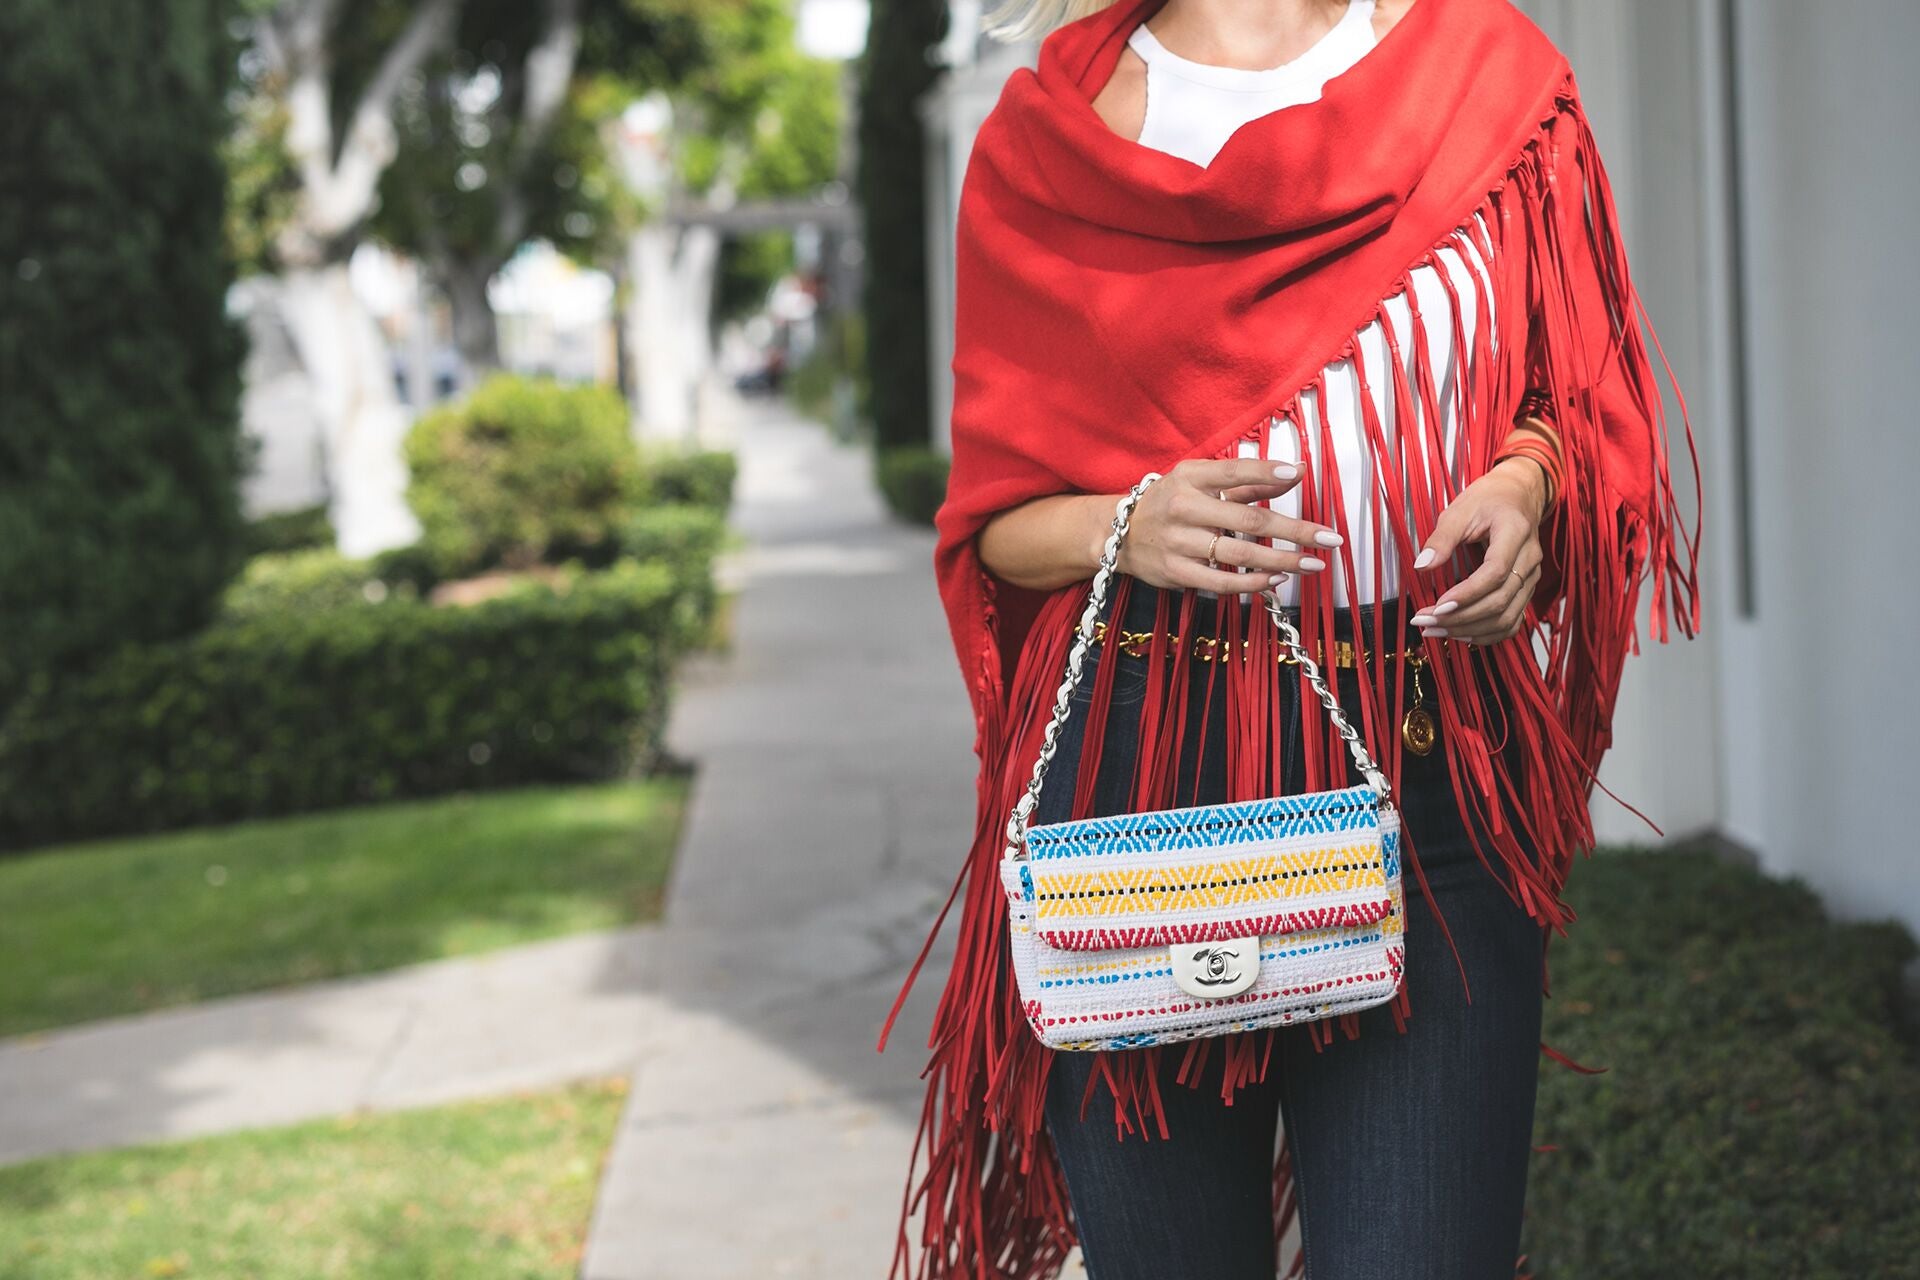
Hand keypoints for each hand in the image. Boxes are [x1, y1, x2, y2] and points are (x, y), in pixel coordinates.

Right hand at [1111, 458, 1336, 593]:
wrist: (1118, 534)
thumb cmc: (1171, 502)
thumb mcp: (1201, 481)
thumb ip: (1248, 479)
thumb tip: (1297, 471)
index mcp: (1189, 477)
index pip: (1234, 472)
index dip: (1266, 472)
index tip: (1299, 474)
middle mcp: (1182, 507)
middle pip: (1248, 519)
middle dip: (1295, 530)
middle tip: (1330, 539)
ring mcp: (1177, 542)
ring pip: (1239, 555)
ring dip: (1282, 561)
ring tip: (1313, 564)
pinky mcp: (1174, 572)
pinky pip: (1220, 582)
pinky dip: (1252, 582)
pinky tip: (1277, 579)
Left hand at [1409, 458, 1549, 643]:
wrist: (1518, 496)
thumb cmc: (1488, 500)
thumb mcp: (1460, 510)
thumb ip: (1441, 538)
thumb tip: (1421, 566)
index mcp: (1515, 533)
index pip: (1495, 573)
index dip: (1467, 594)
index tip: (1437, 606)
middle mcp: (1530, 559)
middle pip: (1500, 601)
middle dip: (1461, 618)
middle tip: (1426, 622)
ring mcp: (1531, 577)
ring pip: (1507, 617)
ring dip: (1470, 630)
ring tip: (1436, 632)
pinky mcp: (1526, 589)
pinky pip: (1512, 621)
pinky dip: (1487, 634)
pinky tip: (1460, 635)